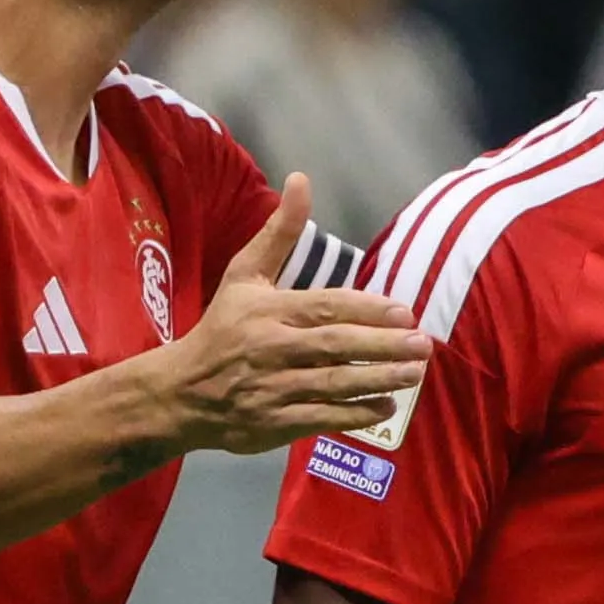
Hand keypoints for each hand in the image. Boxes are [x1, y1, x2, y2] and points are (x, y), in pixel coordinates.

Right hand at [154, 184, 426, 451]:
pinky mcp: (275, 423)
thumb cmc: (222, 327)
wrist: (181, 391)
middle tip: (422, 345)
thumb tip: (302, 179)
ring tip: (414, 374)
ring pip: (333, 384)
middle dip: (382, 346)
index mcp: (268, 310)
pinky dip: (355, 414)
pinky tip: (386, 408)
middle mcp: (272, 348)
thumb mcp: (244, 274)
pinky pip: (322, 417)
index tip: (404, 313)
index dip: (367, 310)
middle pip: (335, 346)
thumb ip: (280, 232)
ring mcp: (274, 388)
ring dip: (378, 380)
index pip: (325, 307)